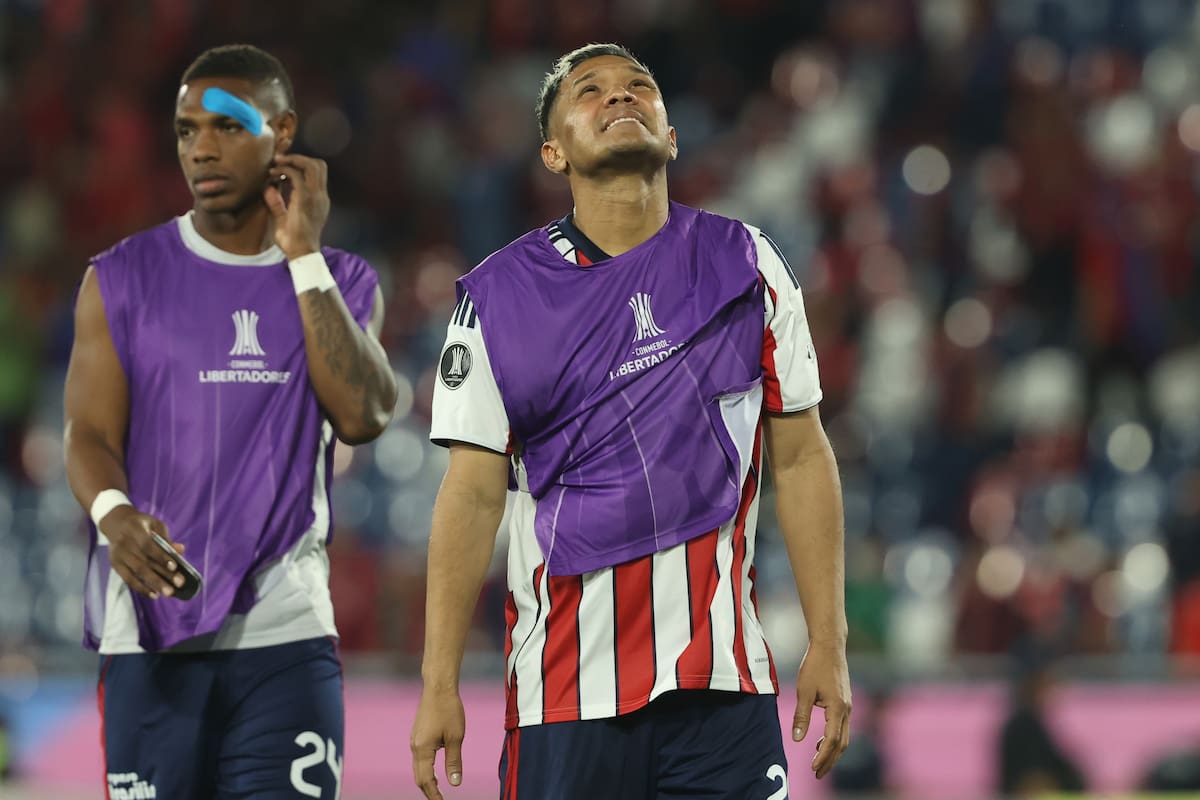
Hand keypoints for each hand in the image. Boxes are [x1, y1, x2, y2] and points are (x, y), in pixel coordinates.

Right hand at [99, 506, 185, 598]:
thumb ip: (166, 538)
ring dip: (154, 584)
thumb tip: (180, 550)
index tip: (175, 567)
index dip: (161, 557)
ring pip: (137, 572)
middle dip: (162, 575)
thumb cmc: (142, 524)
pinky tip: (154, 594)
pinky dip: (141, 588)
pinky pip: (128, 579)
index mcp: (135, 530)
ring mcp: (118, 555)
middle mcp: (124, 543)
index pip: (148, 545)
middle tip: (178, 585)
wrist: (116, 523)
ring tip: (168, 593)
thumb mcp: (155, 524)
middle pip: (144, 562)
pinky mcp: (115, 564)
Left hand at [264, 153, 329, 259]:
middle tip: (280, 160)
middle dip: (298, 158)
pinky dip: (284, 170)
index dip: (301, 165)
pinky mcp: (305, 199)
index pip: (317, 173)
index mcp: (319, 200)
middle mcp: (320, 196)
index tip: (282, 167)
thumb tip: (268, 189)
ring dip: (292, 160)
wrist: (301, 253)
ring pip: (311, 165)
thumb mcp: (283, 219)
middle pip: (318, 164)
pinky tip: (273, 174)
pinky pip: (296, 176)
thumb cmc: (294, 241)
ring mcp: (315, 197)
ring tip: (276, 163)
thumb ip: (277, 203)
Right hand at [410, 687, 465, 799]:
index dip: (433, 794)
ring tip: (438, 790)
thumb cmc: (449, 710)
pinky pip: (418, 758)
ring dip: (426, 780)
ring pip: (417, 767)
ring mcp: (414, 740)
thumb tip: (455, 783)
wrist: (438, 687)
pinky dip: (425, 769)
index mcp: (423, 749)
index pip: (425, 780)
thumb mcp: (456, 737)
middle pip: (418, 776)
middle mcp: (414, 746)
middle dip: (428, 790)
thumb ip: (454, 761)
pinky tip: (434, 770)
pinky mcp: (417, 734)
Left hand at [793, 642, 851, 779]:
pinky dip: (834, 739)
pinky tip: (820, 741)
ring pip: (844, 736)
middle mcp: (847, 709)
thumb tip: (797, 738)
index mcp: (838, 708)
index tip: (813, 768)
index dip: (823, 757)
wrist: (829, 646)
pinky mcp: (846, 702)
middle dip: (830, 760)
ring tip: (819, 763)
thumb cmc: (815, 665)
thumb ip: (802, 715)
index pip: (832, 740)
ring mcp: (848, 706)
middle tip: (818, 774)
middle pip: (841, 743)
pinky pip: (842, 727)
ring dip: (832, 751)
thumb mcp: (804, 690)